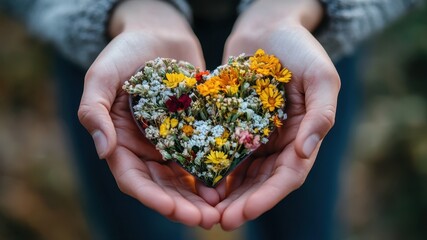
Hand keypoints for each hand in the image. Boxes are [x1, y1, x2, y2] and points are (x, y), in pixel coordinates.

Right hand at [78, 0, 219, 227]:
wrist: (158, 33)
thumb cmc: (125, 50)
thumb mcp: (101, 75)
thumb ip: (94, 111)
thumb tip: (105, 151)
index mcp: (119, 141)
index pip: (133, 179)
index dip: (154, 198)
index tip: (176, 210)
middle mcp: (144, 147)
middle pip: (162, 186)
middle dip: (182, 206)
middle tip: (207, 219)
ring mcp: (168, 141)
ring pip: (183, 178)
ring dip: (199, 197)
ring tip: (220, 209)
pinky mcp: (191, 130)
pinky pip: (201, 156)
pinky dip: (212, 172)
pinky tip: (228, 183)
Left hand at [216, 0, 339, 229]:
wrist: (269, 27)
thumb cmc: (299, 47)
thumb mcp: (320, 76)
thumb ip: (321, 113)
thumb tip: (306, 152)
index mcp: (304, 135)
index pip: (288, 176)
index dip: (266, 198)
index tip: (241, 213)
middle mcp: (281, 141)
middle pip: (263, 182)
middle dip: (243, 203)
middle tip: (219, 221)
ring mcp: (258, 135)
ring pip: (243, 173)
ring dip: (227, 194)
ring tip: (205, 210)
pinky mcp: (237, 124)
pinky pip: (226, 151)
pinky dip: (215, 169)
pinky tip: (198, 181)